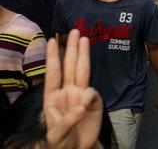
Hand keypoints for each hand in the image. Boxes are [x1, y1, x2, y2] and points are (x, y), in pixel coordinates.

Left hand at [44, 29, 102, 148]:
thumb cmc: (61, 142)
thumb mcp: (57, 134)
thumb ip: (68, 119)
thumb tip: (83, 101)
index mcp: (53, 97)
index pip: (53, 73)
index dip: (53, 57)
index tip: (53, 40)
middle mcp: (67, 92)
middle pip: (70, 66)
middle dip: (72, 48)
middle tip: (75, 31)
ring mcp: (81, 96)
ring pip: (83, 71)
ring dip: (83, 55)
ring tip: (85, 39)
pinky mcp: (94, 103)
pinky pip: (93, 94)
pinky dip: (90, 98)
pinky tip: (85, 106)